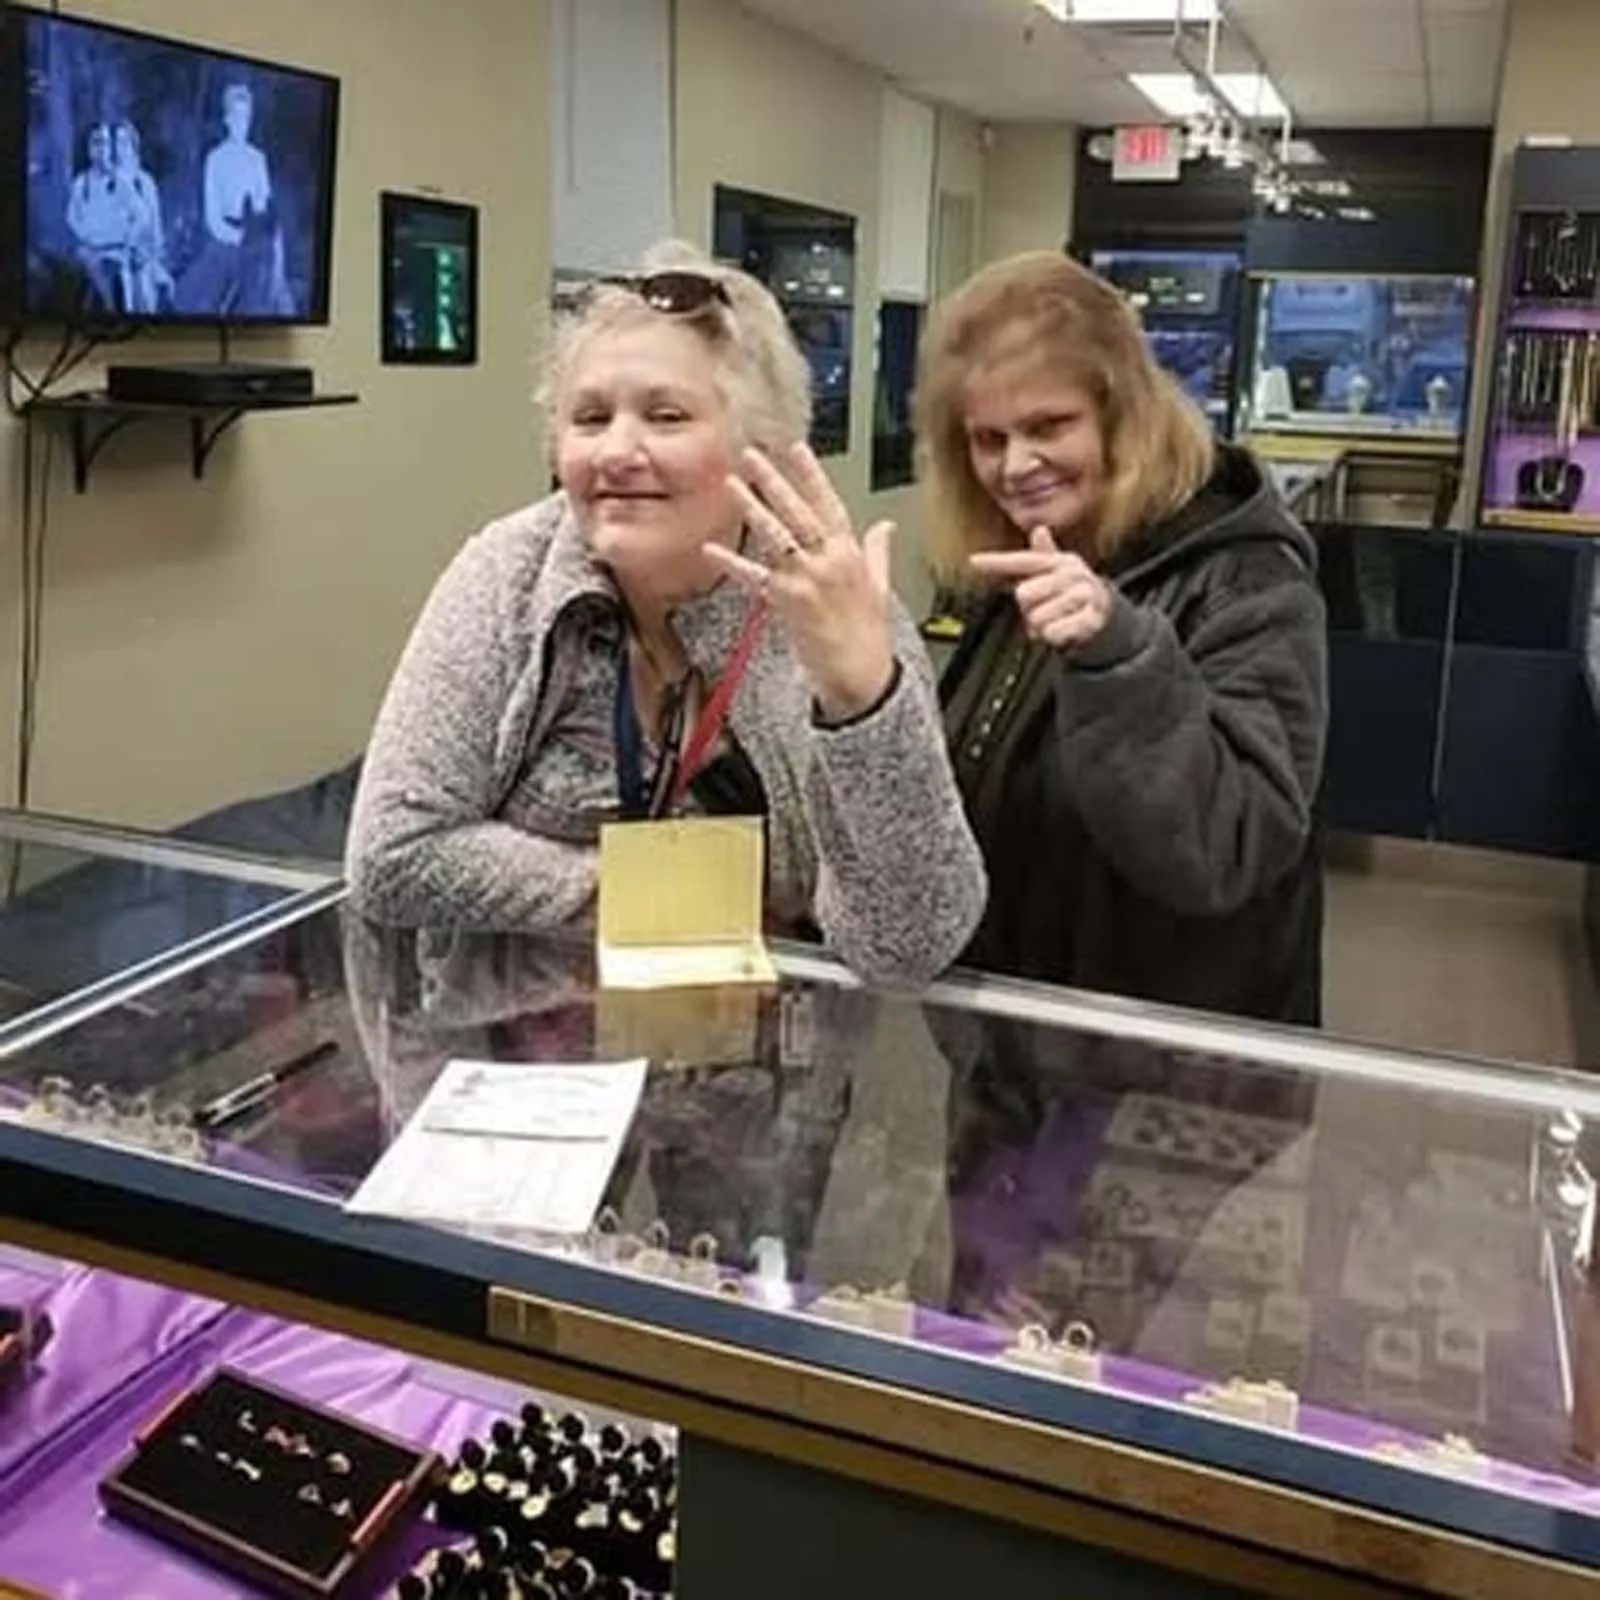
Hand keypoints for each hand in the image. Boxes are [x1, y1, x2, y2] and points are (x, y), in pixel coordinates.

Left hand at [705, 443, 896, 720]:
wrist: (859, 673)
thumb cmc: (869, 633)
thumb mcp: (880, 586)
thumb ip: (879, 551)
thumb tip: (886, 526)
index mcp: (849, 554)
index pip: (829, 504)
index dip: (812, 475)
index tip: (796, 450)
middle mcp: (826, 563)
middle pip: (797, 513)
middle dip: (774, 482)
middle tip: (752, 457)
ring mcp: (804, 581)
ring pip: (775, 537)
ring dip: (752, 509)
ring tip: (732, 486)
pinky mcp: (785, 603)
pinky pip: (754, 578)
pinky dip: (732, 564)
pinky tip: (712, 549)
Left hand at [969, 527, 1114, 650]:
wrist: (1104, 612)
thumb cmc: (1071, 591)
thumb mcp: (1055, 572)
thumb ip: (1040, 555)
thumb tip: (1039, 530)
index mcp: (1057, 561)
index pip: (1022, 560)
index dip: (996, 561)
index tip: (973, 561)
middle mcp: (1071, 573)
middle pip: (1024, 594)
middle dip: (1028, 610)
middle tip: (1042, 611)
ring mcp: (1083, 594)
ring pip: (1038, 617)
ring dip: (1041, 626)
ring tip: (1055, 620)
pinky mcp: (1091, 618)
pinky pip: (1054, 632)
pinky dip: (1053, 637)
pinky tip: (1063, 630)